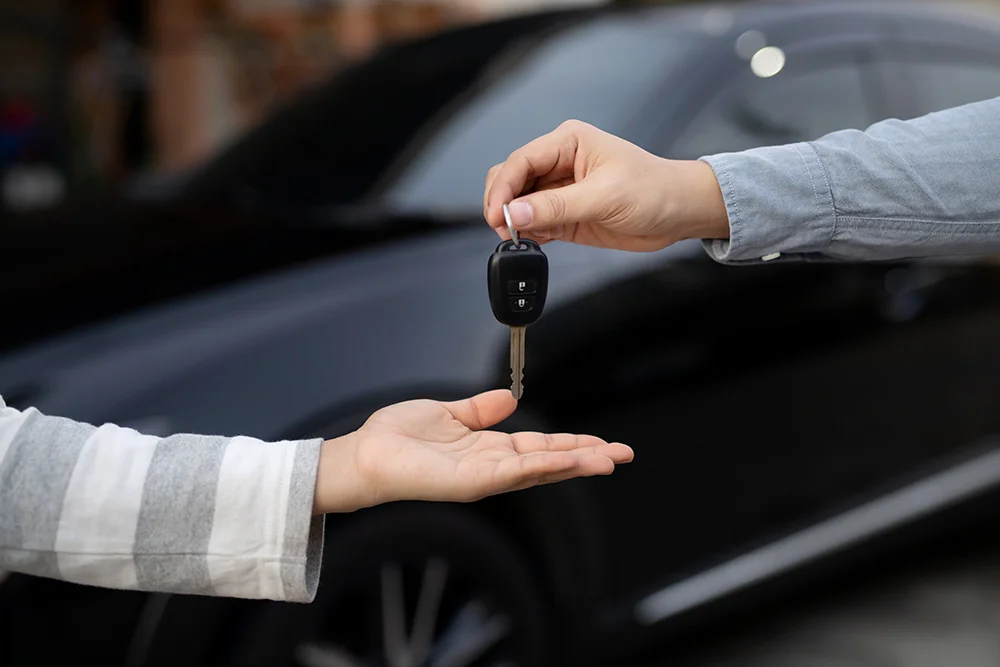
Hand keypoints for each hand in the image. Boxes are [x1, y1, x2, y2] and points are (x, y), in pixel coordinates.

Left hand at [313, 390, 632, 512]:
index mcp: (489, 449)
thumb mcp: (448, 413)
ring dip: (574, 464)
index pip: (541, 446)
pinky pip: (511, 471)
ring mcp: (483, 477)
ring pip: (539, 468)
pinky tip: (564, 461)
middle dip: (587, 457)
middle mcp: (492, 466)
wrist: (366, 453)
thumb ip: (480, 409)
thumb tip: (509, 398)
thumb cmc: (399, 436)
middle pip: (550, 461)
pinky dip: (539, 466)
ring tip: (608, 460)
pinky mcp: (469, 482)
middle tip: (624, 454)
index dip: (573, 444)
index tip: (604, 443)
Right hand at [483, 120, 728, 251]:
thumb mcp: (605, 197)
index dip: (503, 188)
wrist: (680, 213)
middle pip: (511, 179)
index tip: (497, 215)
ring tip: (519, 239)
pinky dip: (528, 234)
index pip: (521, 161)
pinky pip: (534, 223)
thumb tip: (516, 214)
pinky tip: (533, 243)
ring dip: (514, 222)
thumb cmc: (655, 190)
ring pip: (519, 203)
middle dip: (503, 204)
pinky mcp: (565, 215)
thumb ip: (557, 206)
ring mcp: (561, 190)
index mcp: (569, 142)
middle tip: (505, 229)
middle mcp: (560, 163)